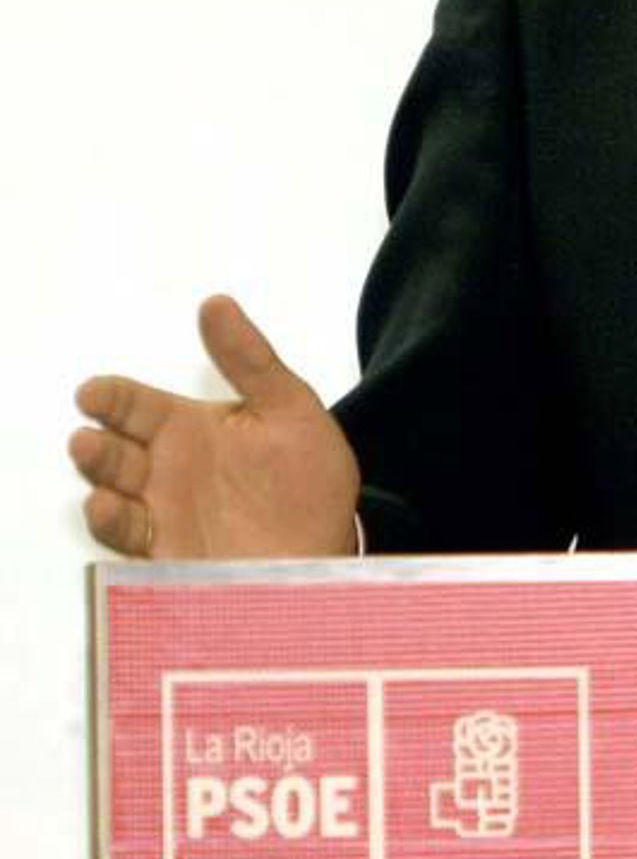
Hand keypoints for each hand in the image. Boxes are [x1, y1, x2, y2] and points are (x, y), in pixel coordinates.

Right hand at [69, 295, 359, 559]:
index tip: (94, 392)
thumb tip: (215, 303)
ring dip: (100, 479)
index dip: (113, 398)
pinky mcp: (169, 556)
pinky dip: (115, 523)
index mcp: (192, 430)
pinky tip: (109, 506)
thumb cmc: (308, 479)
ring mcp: (165, 513)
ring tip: (92, 461)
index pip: (138, 407)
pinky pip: (132, 538)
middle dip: (98, 443)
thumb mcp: (289, 408)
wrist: (326, 551)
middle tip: (88, 435)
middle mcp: (168, 470)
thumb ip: (251, 359)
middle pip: (117, 451)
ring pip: (116, 492)